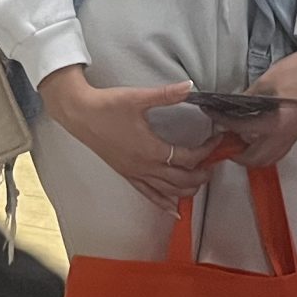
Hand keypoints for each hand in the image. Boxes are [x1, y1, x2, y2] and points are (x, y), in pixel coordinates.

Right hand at [38, 69, 221, 213]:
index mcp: (151, 150)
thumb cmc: (107, 106)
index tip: (216, 141)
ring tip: (200, 183)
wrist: (80, 114)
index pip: (188, 158)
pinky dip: (163, 203)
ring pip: (167, 192)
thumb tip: (189, 86)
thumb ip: (166, 94)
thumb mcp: (138, 97)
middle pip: (181, 180)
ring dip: (186, 190)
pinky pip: (148, 194)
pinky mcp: (126, 174)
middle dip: (201, 176)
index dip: (206, 151)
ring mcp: (134, 173)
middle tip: (213, 165)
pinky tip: (173, 210)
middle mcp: (144, 166)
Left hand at [220, 41, 296, 170]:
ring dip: (250, 155)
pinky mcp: (296, 135)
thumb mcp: (265, 83)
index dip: (223, 122)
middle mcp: (284, 136)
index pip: (241, 129)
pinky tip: (255, 139)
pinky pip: (277, 154)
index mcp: (276, 123)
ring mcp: (292, 138)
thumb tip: (231, 108)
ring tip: (238, 140)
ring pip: (267, 160)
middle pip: (254, 158)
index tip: (214, 116)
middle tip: (224, 138)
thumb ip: (246, 100)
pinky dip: (263, 152)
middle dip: (236, 152)